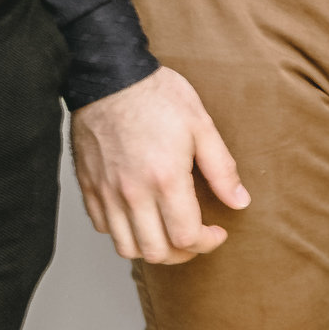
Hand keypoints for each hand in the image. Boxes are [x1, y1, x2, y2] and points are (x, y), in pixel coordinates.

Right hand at [69, 66, 249, 263]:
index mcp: (165, 178)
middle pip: (156, 252)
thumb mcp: (201, 125)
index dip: (207, 243)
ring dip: (152, 249)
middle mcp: (133, 193)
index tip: (217, 232)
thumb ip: (222, 169)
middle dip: (183, 253)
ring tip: (168, 233)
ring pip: (127, 248)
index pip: (186, 237)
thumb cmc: (157, 95)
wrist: (109, 76)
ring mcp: (107, 193)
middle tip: (196, 237)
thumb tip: (239, 201)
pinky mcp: (89, 187)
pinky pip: (104, 228)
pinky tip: (140, 216)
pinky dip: (124, 232)